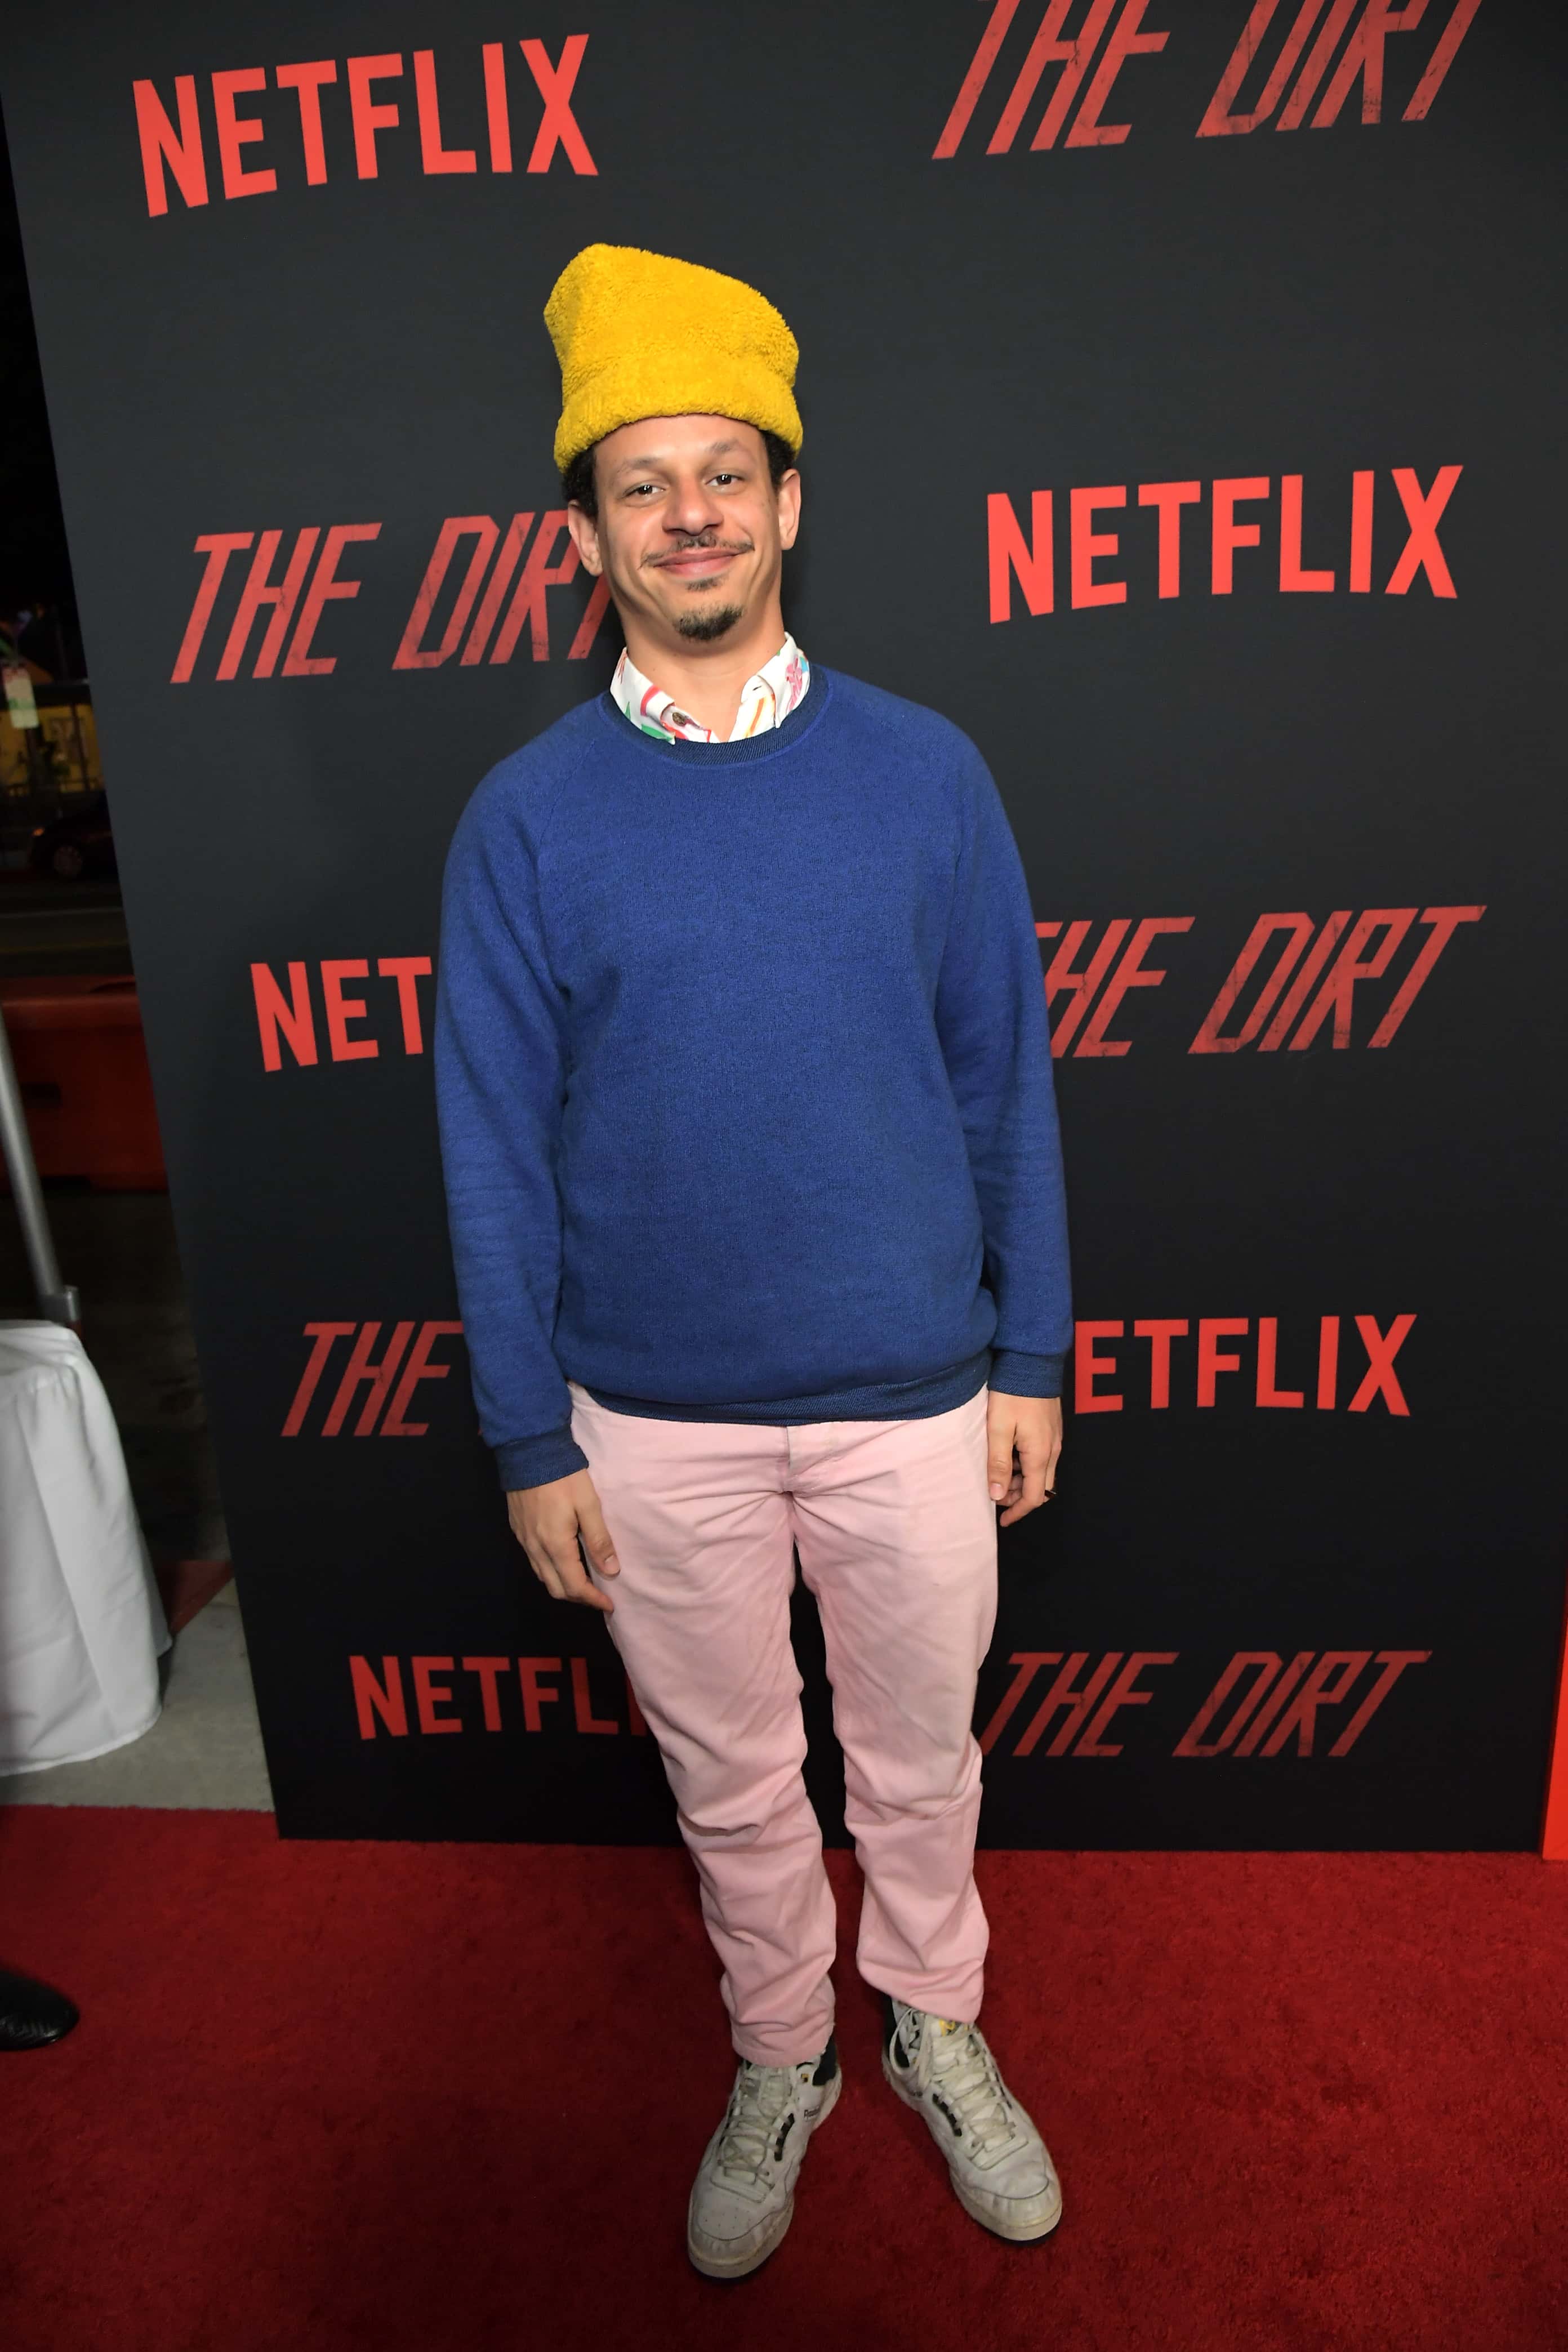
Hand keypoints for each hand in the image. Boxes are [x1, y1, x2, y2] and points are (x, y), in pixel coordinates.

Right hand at [505, 1468, 620, 1613]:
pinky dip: (551, 1571)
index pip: (574, 1586)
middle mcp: (535, 1548)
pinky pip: (534, 1562)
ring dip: (563, 1585)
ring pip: (543, 1576)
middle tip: (599, 1595)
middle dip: (578, 1597)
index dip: (593, 1599)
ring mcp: (523, 1540)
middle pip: (556, 1588)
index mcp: (555, 1545)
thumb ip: (599, 1539)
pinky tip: (563, 1562)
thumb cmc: (564, 1477)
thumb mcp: (588, 1504)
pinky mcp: (518, 1530)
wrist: (529, 1451)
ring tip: (584, 1582)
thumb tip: (611, 1571)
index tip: (609, 1605)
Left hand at [986, 1392, 1062, 1526]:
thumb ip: (998, 1464)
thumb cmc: (1012, 1394)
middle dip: (1019, 1497)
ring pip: (1042, 1473)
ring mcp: (1055, 1439)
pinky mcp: (1052, 1429)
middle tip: (995, 1494)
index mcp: (1040, 1454)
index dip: (1018, 1511)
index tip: (1002, 1520)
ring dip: (1022, 1480)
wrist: (1031, 1362)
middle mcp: (1053, 1450)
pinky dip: (1027, 1465)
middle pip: (1040, 1488)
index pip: (1034, 1497)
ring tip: (998, 1474)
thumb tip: (997, 1496)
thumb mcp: (998, 1429)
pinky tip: (1009, 1455)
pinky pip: (1043, 1457)